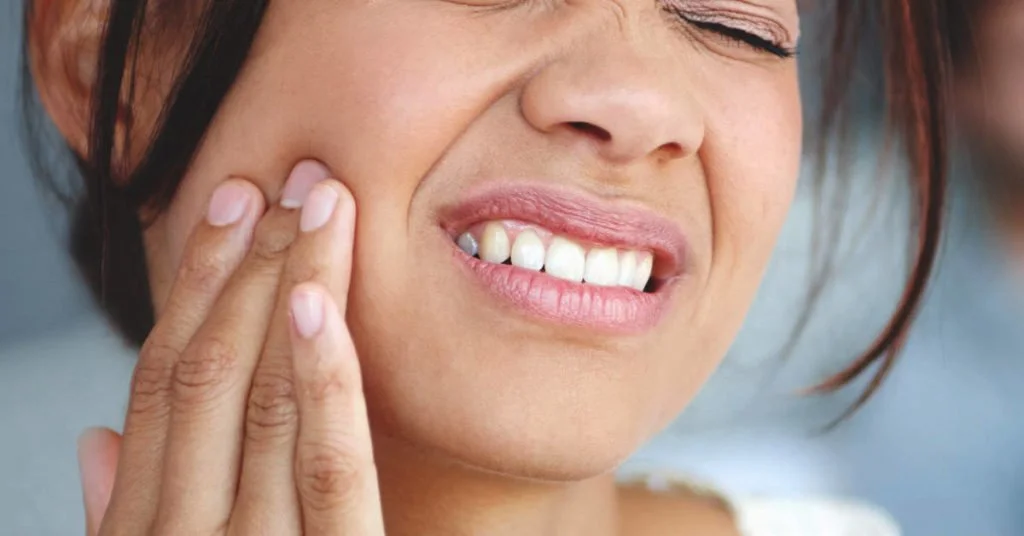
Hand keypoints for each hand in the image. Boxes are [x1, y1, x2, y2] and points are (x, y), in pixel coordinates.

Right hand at [76, 162, 384, 534]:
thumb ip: (122, 513)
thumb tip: (93, 439)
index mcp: (143, 527)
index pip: (162, 381)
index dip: (194, 283)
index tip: (230, 207)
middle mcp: (183, 533)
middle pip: (212, 370)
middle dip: (248, 264)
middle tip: (292, 182)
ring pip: (268, 398)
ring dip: (290, 285)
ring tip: (320, 203)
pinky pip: (331, 465)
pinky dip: (324, 378)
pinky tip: (318, 298)